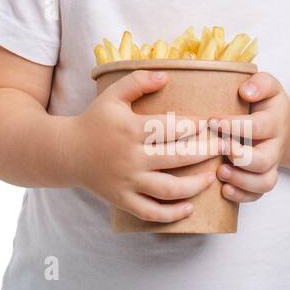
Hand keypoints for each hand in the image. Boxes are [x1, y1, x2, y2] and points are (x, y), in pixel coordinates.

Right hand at [64, 69, 225, 222]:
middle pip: (177, 157)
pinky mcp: (123, 199)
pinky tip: (190, 206)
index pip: (171, 128)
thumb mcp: (111, 95)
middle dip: (206, 152)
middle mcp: (130, 157)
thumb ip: (137, 81)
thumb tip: (166, 76)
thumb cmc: (94, 121)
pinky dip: (173, 213)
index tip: (210, 124)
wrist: (66, 152)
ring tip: (213, 175)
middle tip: (224, 147)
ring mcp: (127, 181)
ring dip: (197, 184)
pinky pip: (152, 212)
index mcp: (129, 129)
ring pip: (170, 189)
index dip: (195, 126)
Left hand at [206, 71, 289, 202]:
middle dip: (241, 158)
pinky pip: (258, 194)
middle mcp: (274, 146)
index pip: (258, 126)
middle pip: (264, 160)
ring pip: (264, 182)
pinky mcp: (262, 177)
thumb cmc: (264, 101)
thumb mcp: (267, 85)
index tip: (212, 121)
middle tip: (219, 148)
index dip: (235, 126)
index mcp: (274, 122)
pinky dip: (242, 196)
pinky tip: (224, 189)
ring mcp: (269, 165)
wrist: (279, 122)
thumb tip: (246, 91)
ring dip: (241, 180)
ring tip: (220, 172)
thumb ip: (259, 83)